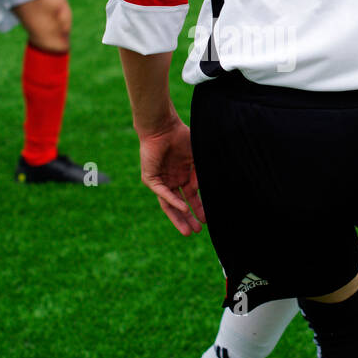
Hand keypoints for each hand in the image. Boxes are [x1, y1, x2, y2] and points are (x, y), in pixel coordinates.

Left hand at [138, 118, 204, 235]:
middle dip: (188, 218)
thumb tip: (201, 190)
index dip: (198, 208)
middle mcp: (171, 180)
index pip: (190, 197)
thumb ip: (199, 174)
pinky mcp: (150, 178)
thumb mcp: (196, 158)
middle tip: (197, 231)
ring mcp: (160, 181)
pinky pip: (162, 193)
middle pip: (179, 205)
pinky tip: (183, 208)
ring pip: (169, 204)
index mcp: (182, 176)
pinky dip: (173, 201)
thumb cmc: (181, 137)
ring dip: (178, 217)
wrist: (163, 126)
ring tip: (187, 231)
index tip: (207, 220)